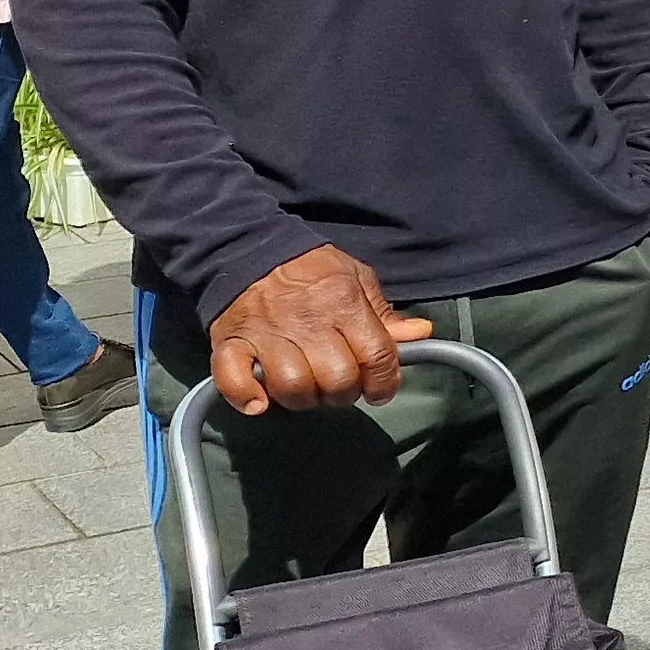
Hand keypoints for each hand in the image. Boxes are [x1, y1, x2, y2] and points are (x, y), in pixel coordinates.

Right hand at [205, 247, 434, 415]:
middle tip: (340, 388)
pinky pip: (234, 380)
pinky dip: (246, 396)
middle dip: (344, 394)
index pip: (377, 356)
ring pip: (292, 387)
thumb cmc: (309, 268)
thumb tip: (420, 334)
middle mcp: (307, 321)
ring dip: (303, 399)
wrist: (250, 247)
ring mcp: (265, 333)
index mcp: (343, 303)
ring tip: (306, 390)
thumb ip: (385, 312)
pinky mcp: (230, 341)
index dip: (385, 383)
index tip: (380, 392)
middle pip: (337, 379)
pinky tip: (260, 401)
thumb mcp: (356, 277)